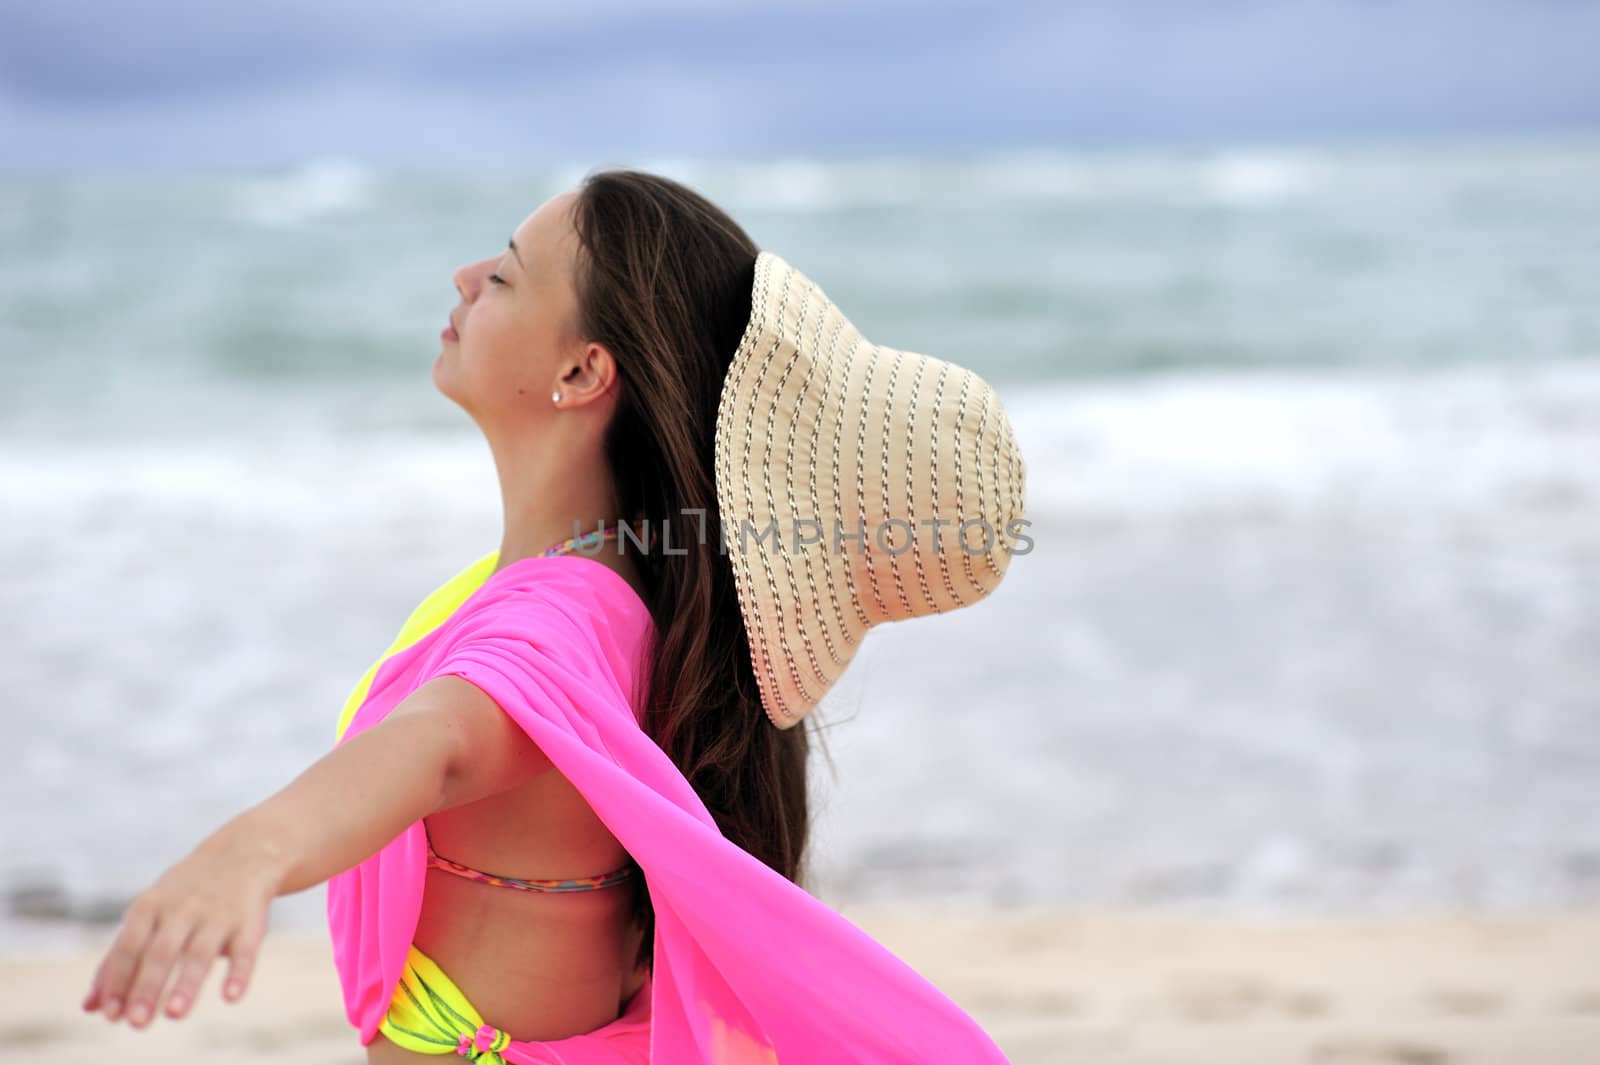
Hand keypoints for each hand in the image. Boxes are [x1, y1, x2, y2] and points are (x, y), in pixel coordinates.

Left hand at [80, 831, 282, 1027]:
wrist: (244, 852)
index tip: (111, 1015)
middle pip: (161, 951)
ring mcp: (218, 915)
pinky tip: (231, 996)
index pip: (129, 946)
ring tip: (174, 1015)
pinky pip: (245, 949)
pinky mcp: (250, 922)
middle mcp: (183, 909)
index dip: (118, 980)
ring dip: (187, 983)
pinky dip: (239, 973)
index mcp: (151, 906)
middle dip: (147, 986)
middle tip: (137, 1023)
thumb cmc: (184, 893)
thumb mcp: (147, 913)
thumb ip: (119, 959)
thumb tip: (90, 1007)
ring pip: (200, 951)